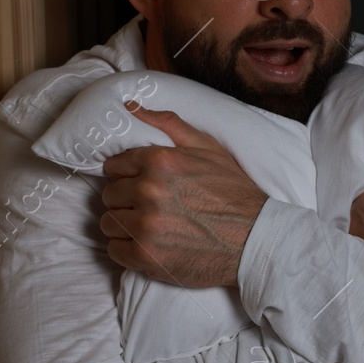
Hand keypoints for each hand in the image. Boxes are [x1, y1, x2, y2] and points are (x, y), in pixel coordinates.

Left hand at [98, 101, 268, 288]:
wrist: (255, 239)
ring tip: (149, 227)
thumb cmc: (233, 192)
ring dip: (124, 225)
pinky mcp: (146, 256)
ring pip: (108, 223)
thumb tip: (130, 106)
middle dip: (126, 200)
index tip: (141, 184)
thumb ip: (168, 124)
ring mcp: (146, 226)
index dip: (127, 175)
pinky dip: (127, 250)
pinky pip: (115, 251)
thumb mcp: (208, 147)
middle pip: (110, 195)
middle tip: (149, 207)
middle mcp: (149, 190)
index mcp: (159, 161)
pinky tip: (149, 246)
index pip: (114, 166)